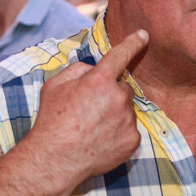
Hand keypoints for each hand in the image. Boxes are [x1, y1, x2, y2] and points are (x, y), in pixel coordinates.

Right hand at [25, 29, 148, 189]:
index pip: (120, 55)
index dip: (133, 43)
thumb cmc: (51, 121)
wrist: (55, 159)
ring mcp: (128, 120)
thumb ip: (77, 70)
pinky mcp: (133, 141)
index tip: (143, 35)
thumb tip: (93, 70)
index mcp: (99, 80)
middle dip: (111, 95)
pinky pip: (130, 131)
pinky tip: (100, 141)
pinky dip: (119, 134)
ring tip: (92, 129)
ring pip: (126, 111)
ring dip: (115, 115)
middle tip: (90, 110)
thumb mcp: (54, 86)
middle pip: (123, 88)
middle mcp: (118, 97)